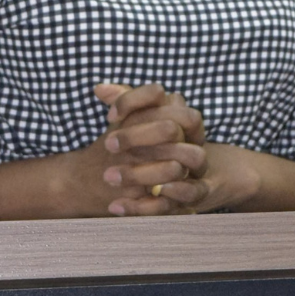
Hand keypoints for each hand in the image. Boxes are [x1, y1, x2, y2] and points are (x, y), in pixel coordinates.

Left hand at [93, 83, 208, 215]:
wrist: (172, 180)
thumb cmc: (150, 145)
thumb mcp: (139, 122)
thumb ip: (125, 101)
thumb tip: (99, 88)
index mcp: (182, 118)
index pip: (166, 100)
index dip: (135, 103)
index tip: (110, 116)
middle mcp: (193, 141)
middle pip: (171, 131)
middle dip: (137, 137)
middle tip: (108, 145)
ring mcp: (195, 170)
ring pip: (176, 170)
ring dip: (141, 174)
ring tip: (110, 177)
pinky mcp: (189, 199)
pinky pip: (170, 206)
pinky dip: (146, 207)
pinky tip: (118, 206)